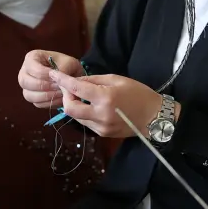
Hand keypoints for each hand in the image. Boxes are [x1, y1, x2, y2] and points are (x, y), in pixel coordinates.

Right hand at [18, 50, 83, 108]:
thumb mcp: (69, 62)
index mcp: (32, 57)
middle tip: (59, 87)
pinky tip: (59, 99)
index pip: (33, 68)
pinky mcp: (32, 97)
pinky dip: (48, 103)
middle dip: (43, 86)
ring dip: (46, 96)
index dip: (46, 75)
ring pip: (28, 95)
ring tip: (60, 93)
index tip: (58, 78)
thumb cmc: (67, 65)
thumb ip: (63, 69)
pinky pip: (36, 103)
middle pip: (25, 82)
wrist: (71, 75)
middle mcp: (24, 72)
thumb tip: (57, 79)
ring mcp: (26, 86)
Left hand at [49, 72, 165, 138]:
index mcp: (105, 97)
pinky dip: (83, 113)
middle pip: (69, 108)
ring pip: (76, 117)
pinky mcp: (102, 134)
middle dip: (65, 97)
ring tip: (82, 96)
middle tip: (70, 88)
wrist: (154, 117)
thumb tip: (75, 81)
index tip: (53, 74)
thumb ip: (93, 80)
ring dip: (74, 105)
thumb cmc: (138, 93)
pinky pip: (85, 122)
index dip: (62, 81)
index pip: (76, 88)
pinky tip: (91, 106)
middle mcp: (100, 114)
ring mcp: (101, 127)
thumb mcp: (116, 79)